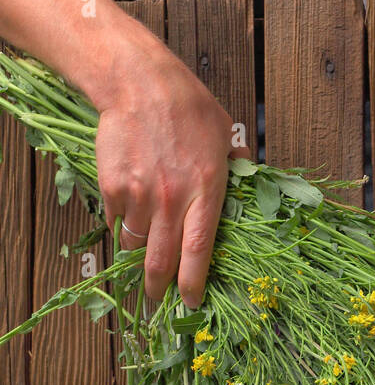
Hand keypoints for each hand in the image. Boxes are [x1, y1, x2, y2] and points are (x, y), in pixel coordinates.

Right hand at [95, 33, 248, 306]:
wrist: (137, 81)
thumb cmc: (187, 105)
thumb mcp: (224, 133)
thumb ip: (237, 164)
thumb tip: (252, 183)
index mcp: (205, 190)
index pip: (199, 251)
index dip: (194, 283)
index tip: (192, 303)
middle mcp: (171, 199)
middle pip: (161, 260)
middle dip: (159, 288)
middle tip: (159, 301)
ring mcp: (139, 195)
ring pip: (135, 245)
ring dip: (139, 257)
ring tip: (143, 257)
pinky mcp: (112, 187)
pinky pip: (116, 222)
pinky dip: (122, 226)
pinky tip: (128, 216)